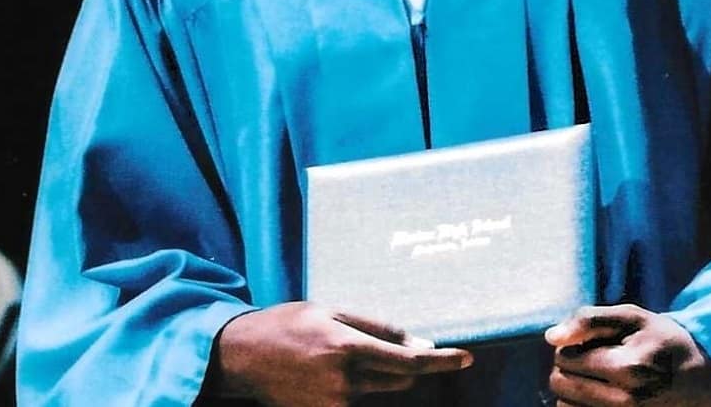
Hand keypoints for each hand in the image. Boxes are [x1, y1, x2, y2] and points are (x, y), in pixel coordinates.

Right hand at [209, 302, 472, 405]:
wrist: (244, 356)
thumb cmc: (288, 324)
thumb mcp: (331, 311)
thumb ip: (377, 327)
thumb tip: (419, 342)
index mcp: (347, 347)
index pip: (409, 359)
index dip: (441, 360)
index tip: (466, 358)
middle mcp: (345, 379)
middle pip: (401, 377)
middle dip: (409, 362)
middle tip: (391, 343)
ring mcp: (336, 402)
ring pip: (381, 388)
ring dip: (379, 372)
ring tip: (339, 352)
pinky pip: (359, 398)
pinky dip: (359, 384)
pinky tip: (329, 369)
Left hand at [542, 305, 710, 406]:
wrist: (699, 381)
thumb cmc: (661, 343)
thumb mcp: (632, 318)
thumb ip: (589, 320)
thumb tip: (551, 338)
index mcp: (628, 367)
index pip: (564, 357)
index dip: (573, 346)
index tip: (593, 344)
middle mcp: (625, 401)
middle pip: (560, 384)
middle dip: (568, 368)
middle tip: (593, 361)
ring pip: (564, 406)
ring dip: (572, 391)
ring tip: (598, 379)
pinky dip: (581, 406)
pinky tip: (599, 394)